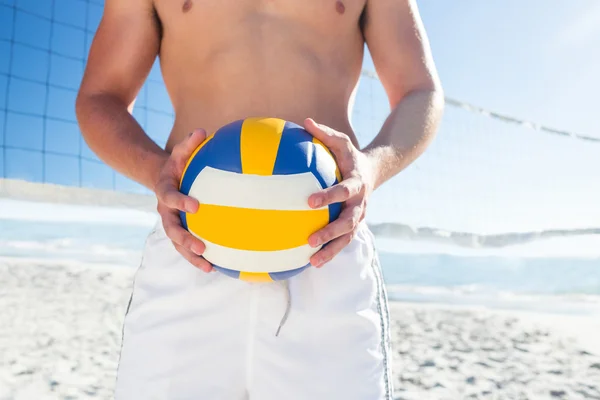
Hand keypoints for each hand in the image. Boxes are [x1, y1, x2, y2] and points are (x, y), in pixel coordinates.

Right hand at [154, 129, 212, 271]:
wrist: (162, 179)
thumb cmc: (177, 164)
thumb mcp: (180, 152)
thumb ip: (189, 143)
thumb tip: (202, 131)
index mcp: (164, 191)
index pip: (169, 197)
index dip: (180, 202)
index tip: (195, 206)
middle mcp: (165, 211)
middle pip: (171, 229)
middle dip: (185, 240)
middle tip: (201, 246)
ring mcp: (171, 223)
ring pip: (178, 244)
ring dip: (192, 256)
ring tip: (209, 267)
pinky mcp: (180, 231)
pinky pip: (188, 247)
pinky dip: (200, 257)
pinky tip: (218, 266)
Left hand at [304, 118, 375, 266]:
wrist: (373, 172)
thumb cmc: (350, 156)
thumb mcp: (341, 142)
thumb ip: (324, 134)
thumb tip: (305, 121)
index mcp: (356, 183)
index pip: (343, 191)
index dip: (329, 196)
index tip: (310, 201)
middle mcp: (360, 204)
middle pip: (348, 222)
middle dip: (330, 232)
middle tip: (310, 240)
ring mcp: (359, 217)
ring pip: (347, 238)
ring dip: (331, 250)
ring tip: (312, 262)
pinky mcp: (354, 226)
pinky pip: (342, 242)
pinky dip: (330, 253)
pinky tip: (311, 263)